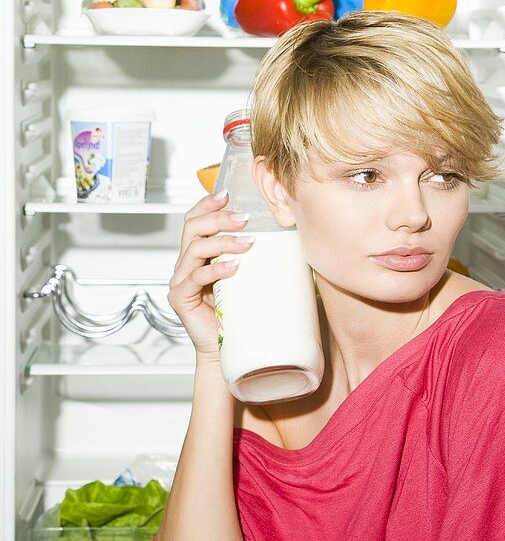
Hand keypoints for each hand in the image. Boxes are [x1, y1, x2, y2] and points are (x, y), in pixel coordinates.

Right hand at [168, 191, 252, 357]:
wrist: (234, 347)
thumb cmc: (243, 310)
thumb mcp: (250, 273)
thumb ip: (255, 251)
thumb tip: (288, 226)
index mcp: (199, 253)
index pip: (195, 219)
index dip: (207, 203)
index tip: (228, 194)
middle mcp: (186, 263)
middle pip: (193, 227)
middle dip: (218, 218)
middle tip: (244, 219)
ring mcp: (181, 280)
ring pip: (194, 248)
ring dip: (223, 241)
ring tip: (248, 244)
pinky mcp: (181, 298)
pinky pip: (196, 277)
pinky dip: (216, 269)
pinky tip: (234, 267)